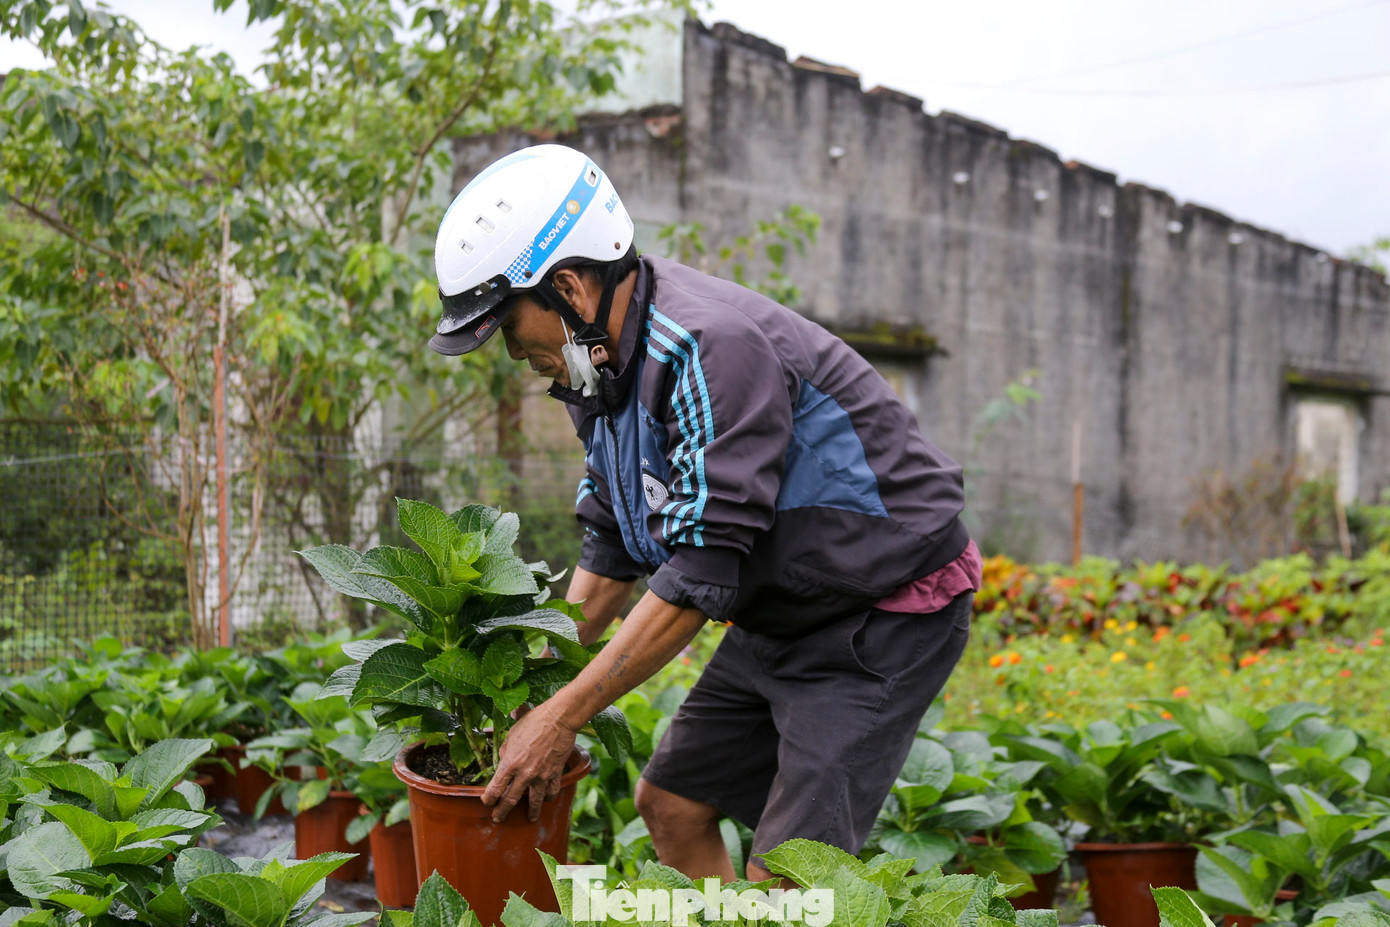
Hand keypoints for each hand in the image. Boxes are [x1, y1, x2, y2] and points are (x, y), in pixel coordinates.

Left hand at [481, 700, 577, 823]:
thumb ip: (506, 752)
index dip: (488, 798)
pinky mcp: (555, 773)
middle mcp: (525, 773)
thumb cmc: (533, 722)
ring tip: (530, 818)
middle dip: (502, 812)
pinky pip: (552, 791)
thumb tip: (504, 762)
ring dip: (531, 812)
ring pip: (535, 802)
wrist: (558, 719)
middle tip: (497, 818)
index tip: (486, 802)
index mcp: (510, 763)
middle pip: (510, 800)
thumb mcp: (511, 735)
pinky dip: (549, 797)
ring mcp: (542, 776)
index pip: (495, 788)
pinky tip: (547, 799)